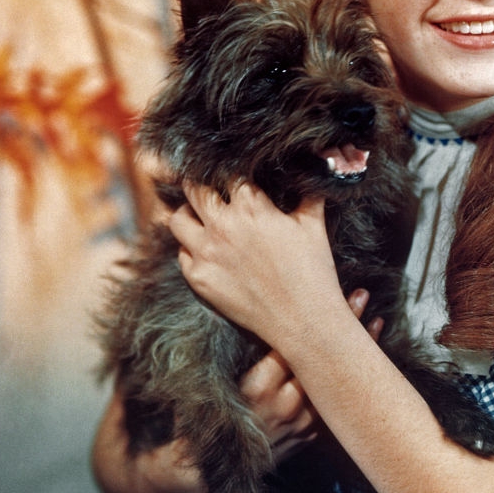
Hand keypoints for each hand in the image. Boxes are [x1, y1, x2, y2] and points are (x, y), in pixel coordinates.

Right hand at [92, 291, 381, 492]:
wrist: (200, 473)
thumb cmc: (201, 414)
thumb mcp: (211, 378)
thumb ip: (231, 347)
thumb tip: (234, 298)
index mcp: (256, 388)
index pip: (292, 345)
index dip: (312, 317)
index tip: (328, 291)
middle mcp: (281, 407)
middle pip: (320, 361)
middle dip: (344, 329)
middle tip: (360, 295)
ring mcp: (297, 426)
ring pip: (334, 386)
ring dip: (356, 356)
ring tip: (374, 322)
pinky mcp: (305, 439)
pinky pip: (332, 410)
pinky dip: (349, 387)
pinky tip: (366, 365)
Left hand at [168, 180, 345, 353]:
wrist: (303, 321)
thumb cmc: (312, 272)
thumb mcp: (314, 226)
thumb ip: (308, 195)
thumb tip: (316, 172)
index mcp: (251, 207)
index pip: (226, 173)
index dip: (229, 172)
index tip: (232, 176)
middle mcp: (223, 226)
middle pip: (194, 189)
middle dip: (201, 186)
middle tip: (209, 191)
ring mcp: (206, 253)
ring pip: (177, 220)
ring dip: (188, 214)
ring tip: (199, 217)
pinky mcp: (199, 279)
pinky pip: (182, 254)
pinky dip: (191, 248)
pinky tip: (206, 250)